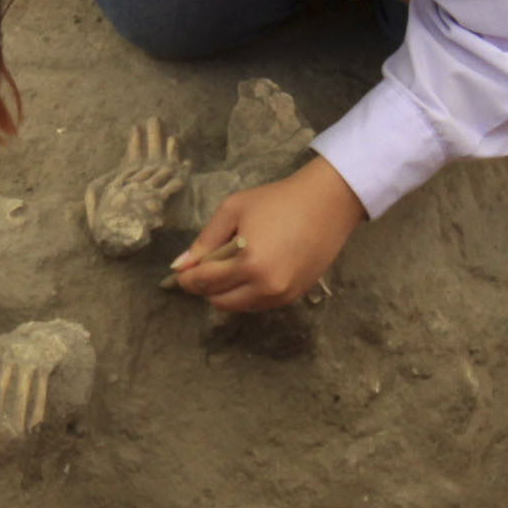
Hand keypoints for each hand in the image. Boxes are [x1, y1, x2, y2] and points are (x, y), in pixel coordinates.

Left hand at [169, 157, 365, 310]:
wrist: (327, 204)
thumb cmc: (278, 200)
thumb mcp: (233, 210)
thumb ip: (205, 240)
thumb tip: (180, 266)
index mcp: (249, 263)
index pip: (204, 282)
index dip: (187, 278)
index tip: (182, 271)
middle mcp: (266, 287)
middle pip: (219, 301)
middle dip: (206, 286)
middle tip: (209, 265)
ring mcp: (282, 295)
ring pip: (238, 306)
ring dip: (228, 291)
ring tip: (234, 264)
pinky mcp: (294, 296)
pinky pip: (259, 304)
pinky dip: (248, 292)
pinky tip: (253, 269)